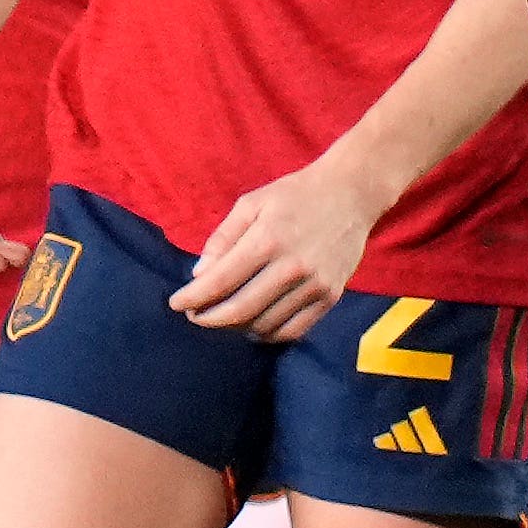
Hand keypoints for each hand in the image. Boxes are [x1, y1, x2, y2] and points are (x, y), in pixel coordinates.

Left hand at [170, 156, 380, 342]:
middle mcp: (291, 267)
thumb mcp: (252, 202)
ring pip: (264, 325)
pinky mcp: (330, 297)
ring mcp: (313, 285)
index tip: (176, 303)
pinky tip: (254, 325)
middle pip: (239, 310)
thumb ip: (223, 238)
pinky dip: (267, 334)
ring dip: (236, 328)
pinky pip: (293, 331)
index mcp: (267, 239)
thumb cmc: (295, 194)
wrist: (351, 193)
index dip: (193, 298)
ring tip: (223, 316)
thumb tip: (199, 275)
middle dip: (208, 318)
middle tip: (195, 315)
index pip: (220, 282)